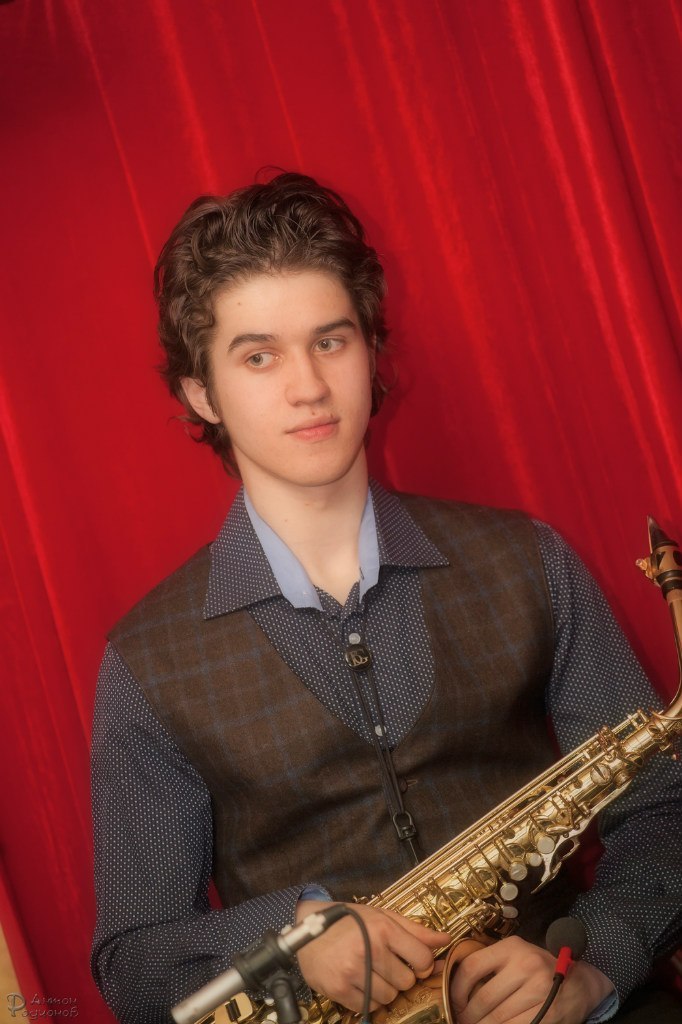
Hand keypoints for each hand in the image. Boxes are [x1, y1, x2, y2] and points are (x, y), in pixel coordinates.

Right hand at [295, 899, 447, 1013]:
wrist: (307, 930)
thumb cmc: (349, 921)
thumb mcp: (381, 917)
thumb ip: (415, 930)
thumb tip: (446, 939)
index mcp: (383, 929)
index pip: (422, 959)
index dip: (421, 964)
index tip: (412, 962)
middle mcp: (369, 950)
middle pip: (407, 982)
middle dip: (401, 976)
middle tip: (386, 965)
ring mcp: (353, 971)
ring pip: (389, 997)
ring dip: (385, 989)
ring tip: (371, 973)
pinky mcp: (339, 989)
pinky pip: (368, 1006)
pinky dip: (368, 998)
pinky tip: (359, 982)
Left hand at [449, 935, 613, 1023]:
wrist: (581, 983)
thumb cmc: (540, 970)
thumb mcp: (517, 957)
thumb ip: (490, 965)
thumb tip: (451, 982)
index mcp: (512, 947)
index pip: (472, 967)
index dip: (456, 990)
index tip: (453, 1003)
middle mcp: (526, 965)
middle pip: (484, 997)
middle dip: (468, 1015)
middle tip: (462, 1021)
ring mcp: (539, 989)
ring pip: (498, 1017)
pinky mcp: (549, 1012)